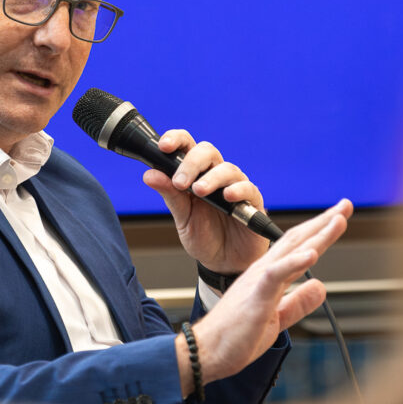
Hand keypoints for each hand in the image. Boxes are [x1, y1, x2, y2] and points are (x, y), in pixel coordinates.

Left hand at [142, 130, 269, 274]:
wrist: (225, 263)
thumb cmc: (204, 236)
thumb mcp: (182, 217)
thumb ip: (169, 195)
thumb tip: (149, 174)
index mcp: (195, 174)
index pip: (186, 146)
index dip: (176, 140)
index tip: (163, 146)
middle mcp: (215, 175)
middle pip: (207, 151)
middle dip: (191, 162)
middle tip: (180, 182)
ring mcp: (235, 186)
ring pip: (227, 168)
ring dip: (211, 177)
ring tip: (199, 191)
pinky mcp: (252, 202)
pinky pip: (248, 188)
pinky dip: (237, 189)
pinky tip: (227, 196)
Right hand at [176, 201, 351, 393]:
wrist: (205, 350)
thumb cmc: (234, 336)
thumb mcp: (276, 320)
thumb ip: (297, 303)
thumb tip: (320, 286)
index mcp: (269, 276)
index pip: (299, 247)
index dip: (321, 231)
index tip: (339, 217)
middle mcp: (265, 271)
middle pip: (299, 240)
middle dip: (325, 222)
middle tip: (346, 205)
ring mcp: (260, 280)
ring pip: (292, 250)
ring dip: (318, 234)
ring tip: (338, 219)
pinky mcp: (256, 295)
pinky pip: (276, 274)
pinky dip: (294, 262)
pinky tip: (312, 253)